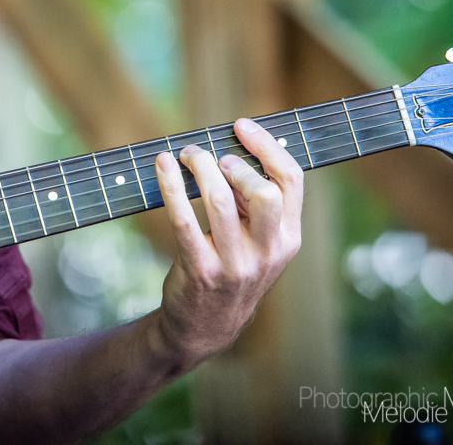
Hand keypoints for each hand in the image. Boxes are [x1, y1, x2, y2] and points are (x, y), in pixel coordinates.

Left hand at [152, 118, 303, 368]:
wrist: (206, 326)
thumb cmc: (231, 269)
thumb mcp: (258, 243)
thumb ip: (255, 204)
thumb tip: (234, 146)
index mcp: (288, 239)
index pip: (292, 181)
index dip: (267, 146)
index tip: (241, 125)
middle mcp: (268, 252)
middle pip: (266, 193)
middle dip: (236, 164)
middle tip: (211, 155)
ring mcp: (236, 265)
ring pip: (221, 202)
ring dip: (199, 169)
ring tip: (184, 154)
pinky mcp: (201, 270)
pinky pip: (184, 220)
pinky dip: (171, 186)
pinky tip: (161, 166)